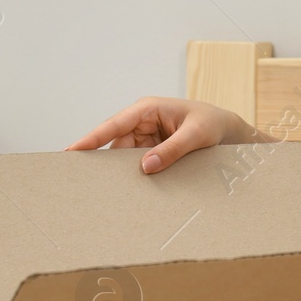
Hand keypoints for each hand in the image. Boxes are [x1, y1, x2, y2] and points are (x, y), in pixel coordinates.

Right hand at [64, 97, 254, 172]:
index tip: (72, 150)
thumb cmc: (212, 123)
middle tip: (82, 180)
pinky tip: (130, 190)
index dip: (91, 139)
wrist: (228, 131)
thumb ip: (172, 149)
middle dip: (102, 161)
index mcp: (147, 109)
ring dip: (120, 173)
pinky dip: (134, 176)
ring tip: (108, 191)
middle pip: (114, 144)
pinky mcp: (151, 149)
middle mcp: (141, 121)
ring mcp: (145, 136)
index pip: (113, 125)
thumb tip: (145, 166)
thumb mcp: (195, 135)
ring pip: (123, 157)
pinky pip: (136, 163)